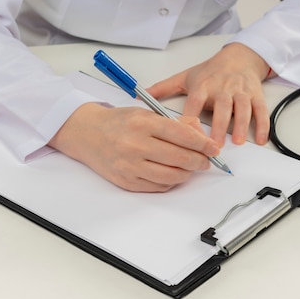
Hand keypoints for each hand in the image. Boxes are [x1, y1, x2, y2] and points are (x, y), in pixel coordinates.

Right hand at [48, 103, 220, 191]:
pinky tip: (174, 174)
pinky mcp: (126, 181)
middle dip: (199, 161)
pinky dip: (171, 182)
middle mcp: (136, 144)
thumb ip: (173, 122)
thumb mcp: (145, 112)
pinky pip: (157, 186)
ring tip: (191, 168)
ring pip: (171, 176)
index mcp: (143, 123)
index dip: (203, 144)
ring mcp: (130, 165)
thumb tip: (199, 133)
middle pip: (180, 158)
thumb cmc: (118, 122)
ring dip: (187, 174)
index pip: (182, 135)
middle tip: (205, 161)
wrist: (86, 133)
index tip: (213, 148)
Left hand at [147, 43, 271, 145]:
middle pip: (221, 107)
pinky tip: (260, 139)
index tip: (187, 135)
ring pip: (242, 108)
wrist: (239, 57)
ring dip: (240, 125)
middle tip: (214, 145)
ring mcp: (240, 92)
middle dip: (219, 126)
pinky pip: (260, 110)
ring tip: (237, 142)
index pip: (195, 102)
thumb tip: (140, 96)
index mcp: (203, 86)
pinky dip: (262, 125)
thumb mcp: (185, 77)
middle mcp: (222, 88)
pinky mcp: (255, 95)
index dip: (191, 118)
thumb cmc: (211, 71)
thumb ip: (163, 88)